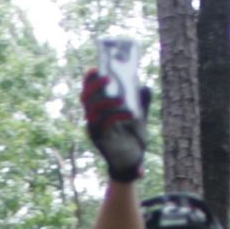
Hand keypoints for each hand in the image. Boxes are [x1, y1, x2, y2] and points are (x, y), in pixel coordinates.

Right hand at [81, 67, 151, 181]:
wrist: (132, 160)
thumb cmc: (133, 135)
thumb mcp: (140, 114)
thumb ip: (142, 100)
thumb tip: (145, 87)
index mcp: (98, 107)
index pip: (88, 89)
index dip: (90, 78)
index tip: (97, 68)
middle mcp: (92, 116)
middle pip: (85, 97)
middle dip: (95, 86)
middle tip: (109, 79)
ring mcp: (94, 128)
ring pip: (91, 109)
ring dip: (106, 101)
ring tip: (121, 98)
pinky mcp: (100, 139)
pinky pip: (104, 123)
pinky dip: (117, 115)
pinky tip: (130, 114)